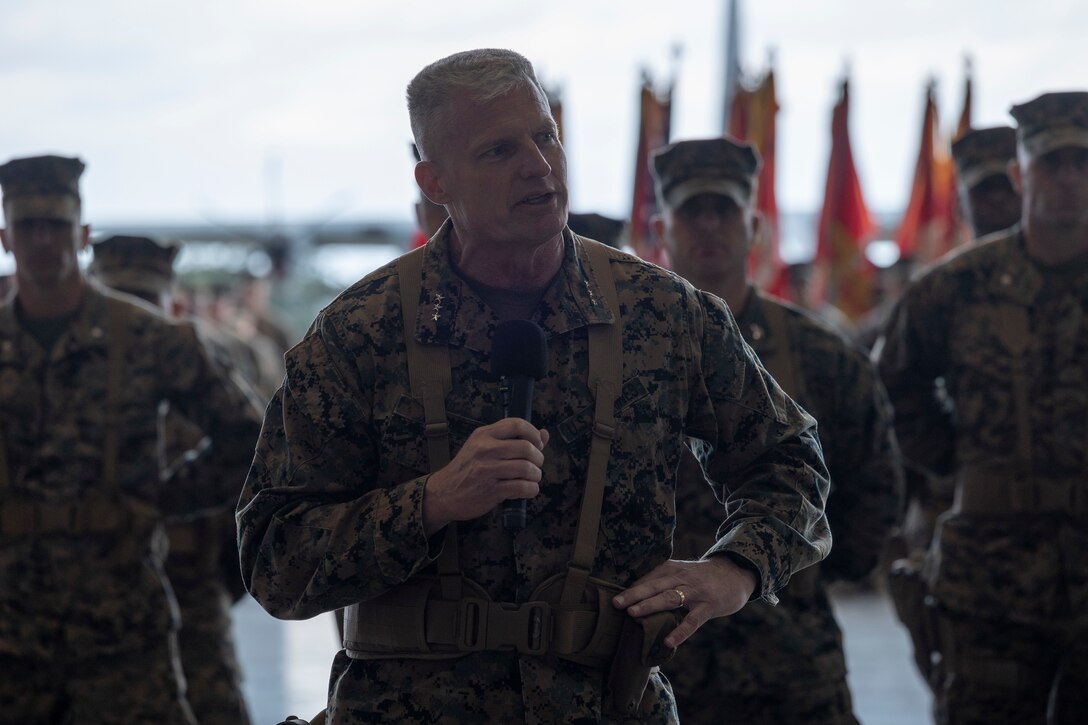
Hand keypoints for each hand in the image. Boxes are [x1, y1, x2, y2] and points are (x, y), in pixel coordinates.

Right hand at [422, 418, 548, 534]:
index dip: (533, 433)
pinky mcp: (491, 490)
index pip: (516, 424)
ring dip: (536, 475)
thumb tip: (544, 434)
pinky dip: (531, 490)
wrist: (443, 493)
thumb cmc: (467, 468)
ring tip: (532, 478)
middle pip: (526, 447)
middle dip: (538, 458)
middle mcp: (485, 450)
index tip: (537, 444)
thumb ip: (513, 439)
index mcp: (483, 435)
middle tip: (536, 464)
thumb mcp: (483, 447)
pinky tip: (528, 490)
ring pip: (526, 468)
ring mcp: (487, 470)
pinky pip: (522, 487)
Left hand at [611, 556, 757, 648]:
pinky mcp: (708, 606)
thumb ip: (662, 583)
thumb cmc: (701, 578)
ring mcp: (696, 592)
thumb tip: (634, 598)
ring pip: (670, 598)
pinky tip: (668, 642)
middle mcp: (682, 577)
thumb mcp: (681, 573)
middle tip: (616, 603)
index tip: (613, 597)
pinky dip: (680, 631)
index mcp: (672, 569)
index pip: (648, 579)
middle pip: (654, 585)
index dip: (632, 588)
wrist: (735, 574)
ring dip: (650, 605)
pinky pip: (692, 621)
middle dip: (634, 594)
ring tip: (633, 614)